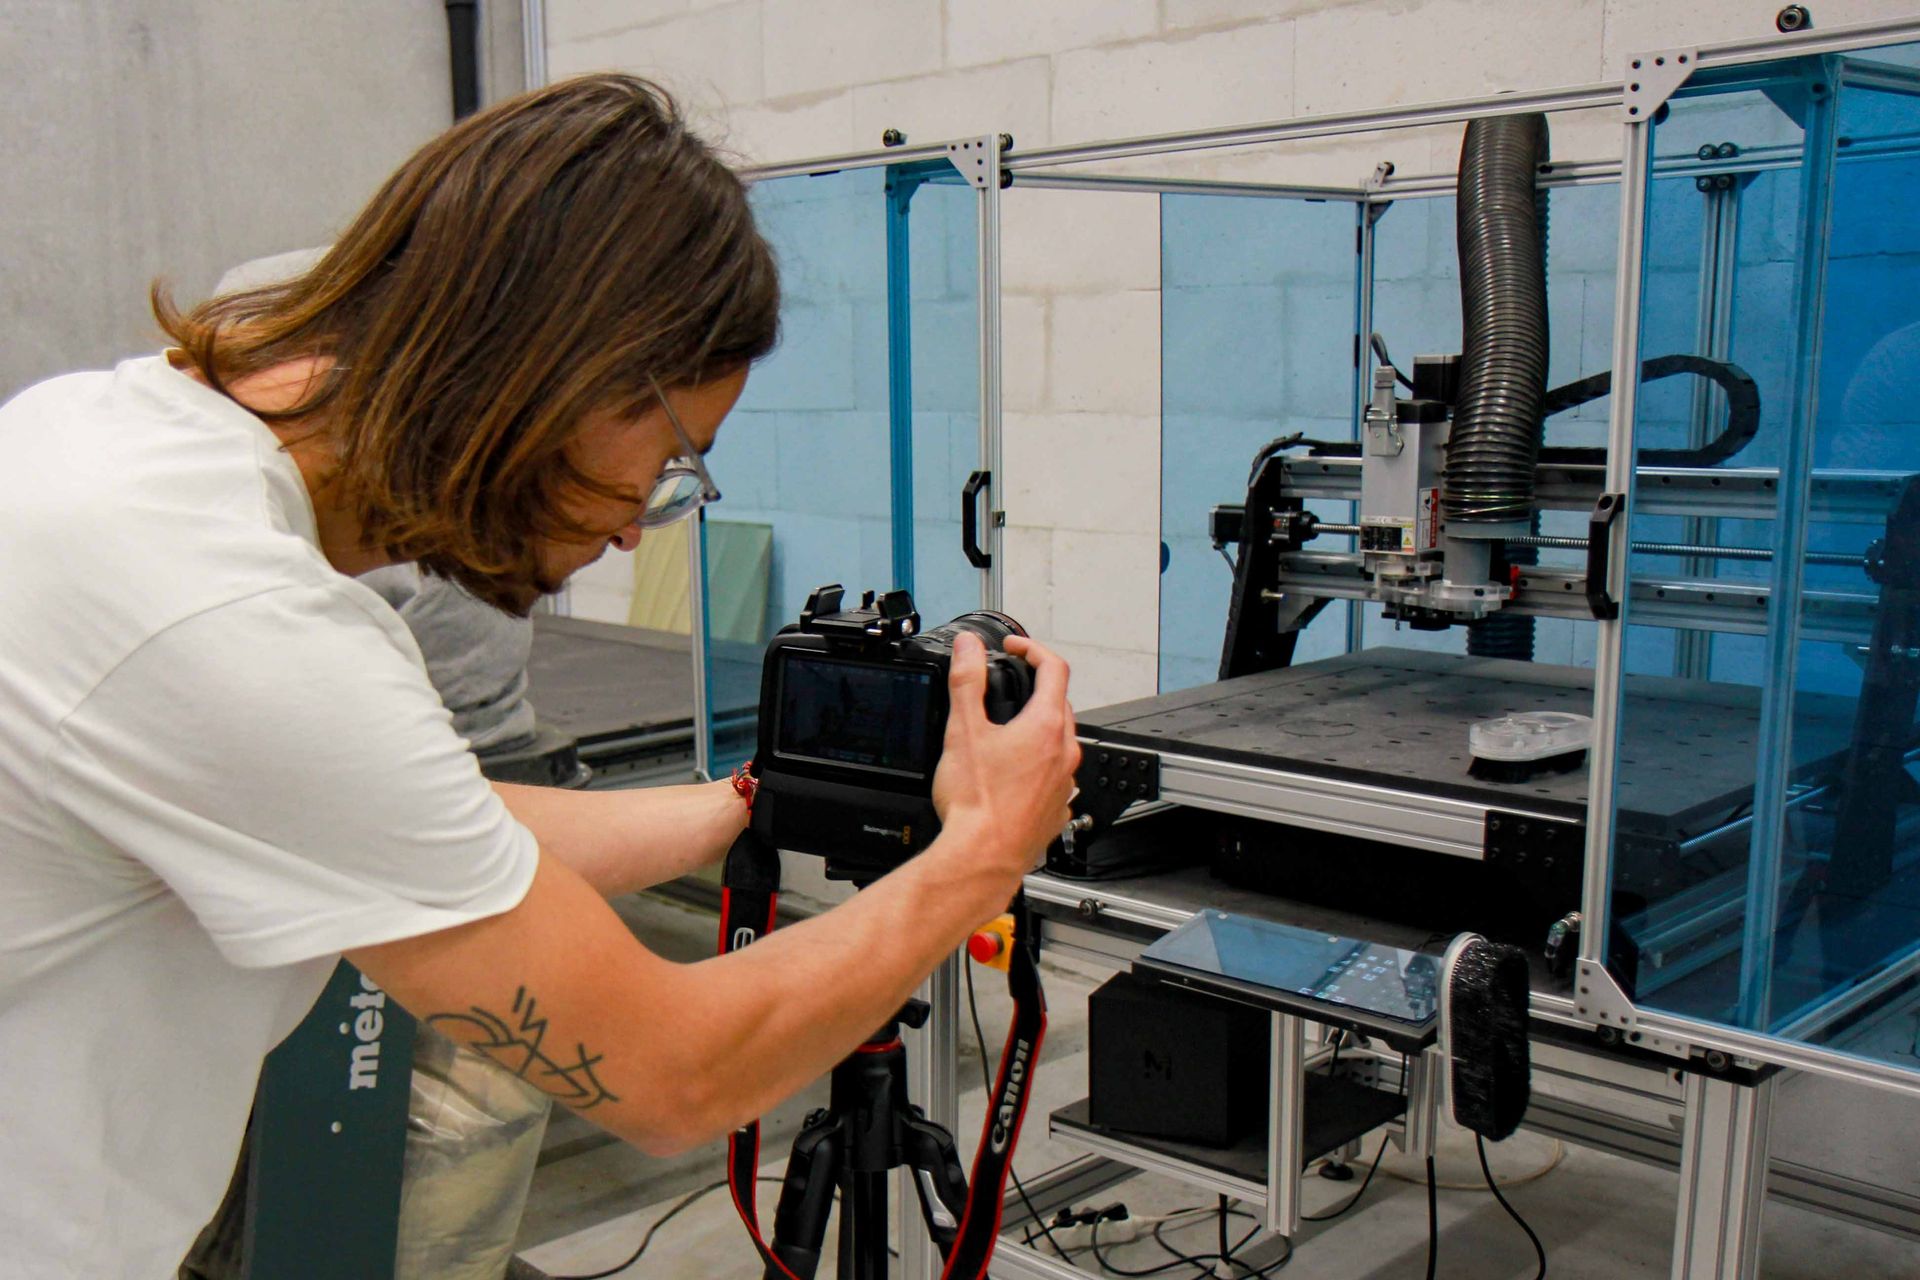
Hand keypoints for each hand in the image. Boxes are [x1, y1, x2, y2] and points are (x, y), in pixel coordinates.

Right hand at [931, 632, 1080, 884]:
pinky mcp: (1057, 810)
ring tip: (1008, 731)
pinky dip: (1039, 765)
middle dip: (1036, 689)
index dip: (1033, 650)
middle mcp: (1064, 754)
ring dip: (1039, 728)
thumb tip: (969, 647)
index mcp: (1045, 727)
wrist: (982, 858)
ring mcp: (1064, 784)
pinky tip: (1014, 774)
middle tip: (1009, 686)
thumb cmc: (976, 804)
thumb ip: (967, 681)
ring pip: (1060, 742)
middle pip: (1060, 705)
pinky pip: (1055, 776)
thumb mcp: (963, 730)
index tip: (1015, 648)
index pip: (1054, 669)